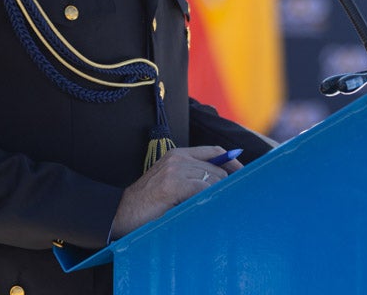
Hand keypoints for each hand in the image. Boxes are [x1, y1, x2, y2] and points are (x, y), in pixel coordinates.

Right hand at [109, 146, 241, 238]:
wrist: (120, 213)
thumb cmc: (148, 204)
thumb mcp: (171, 183)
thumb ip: (192, 178)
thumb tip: (224, 184)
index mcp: (178, 154)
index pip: (215, 152)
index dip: (233, 163)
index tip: (246, 176)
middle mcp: (178, 158)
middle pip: (218, 169)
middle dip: (228, 186)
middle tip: (236, 201)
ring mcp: (175, 170)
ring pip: (213, 180)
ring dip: (219, 196)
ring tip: (221, 209)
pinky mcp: (172, 184)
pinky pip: (203, 190)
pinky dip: (210, 200)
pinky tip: (209, 210)